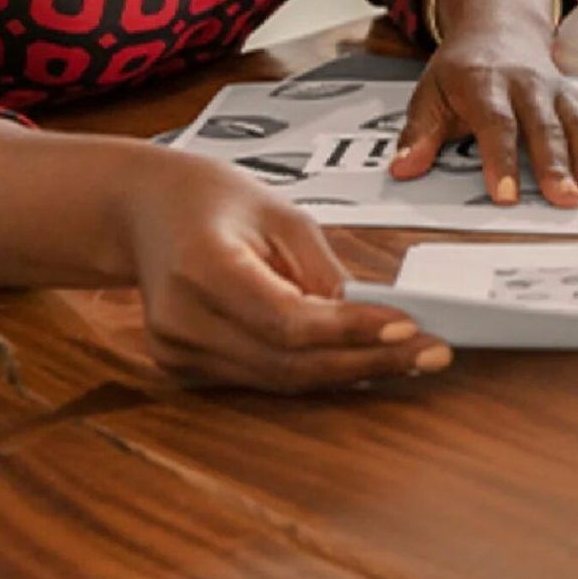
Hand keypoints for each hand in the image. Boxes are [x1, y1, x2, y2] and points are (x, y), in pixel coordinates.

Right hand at [122, 148, 446, 391]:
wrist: (145, 211)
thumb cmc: (214, 198)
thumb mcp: (279, 212)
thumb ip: (319, 268)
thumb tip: (363, 315)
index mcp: (203, 266)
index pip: (287, 319)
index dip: (351, 331)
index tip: (408, 327)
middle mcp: (182, 319)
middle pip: (288, 361)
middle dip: (368, 361)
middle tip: (432, 355)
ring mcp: (177, 352)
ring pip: (278, 380)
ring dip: (349, 373)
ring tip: (411, 359)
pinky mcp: (183, 368)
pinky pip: (261, 378)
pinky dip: (313, 372)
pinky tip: (359, 362)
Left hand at [388, 0, 577, 205]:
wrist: (497, 25)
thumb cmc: (461, 70)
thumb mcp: (430, 92)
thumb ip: (418, 133)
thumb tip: (403, 170)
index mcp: (486, 82)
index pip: (496, 122)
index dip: (502, 158)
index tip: (506, 195)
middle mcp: (528, 84)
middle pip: (543, 125)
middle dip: (555, 163)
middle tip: (564, 199)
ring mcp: (557, 90)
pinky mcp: (576, 98)